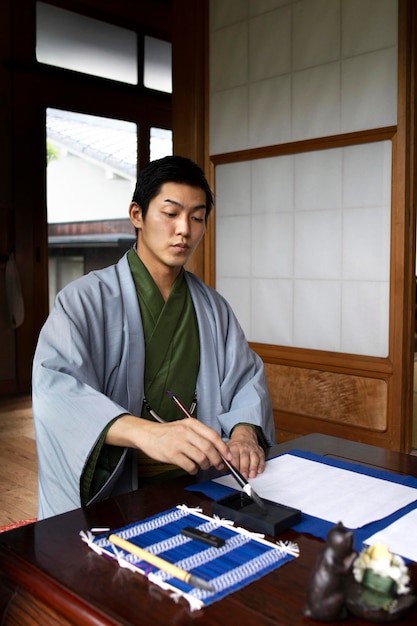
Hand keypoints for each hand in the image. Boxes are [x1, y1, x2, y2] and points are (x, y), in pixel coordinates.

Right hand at [106, 414, 231, 474]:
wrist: (147, 434)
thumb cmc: (168, 432)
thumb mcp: (185, 426)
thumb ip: (200, 435)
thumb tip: (218, 449)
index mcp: (191, 423)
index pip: (213, 436)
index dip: (223, 448)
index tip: (228, 456)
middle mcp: (186, 432)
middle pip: (209, 448)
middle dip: (217, 460)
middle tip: (218, 465)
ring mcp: (178, 443)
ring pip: (201, 458)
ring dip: (206, 465)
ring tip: (204, 466)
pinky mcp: (172, 454)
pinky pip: (189, 466)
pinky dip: (194, 470)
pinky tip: (192, 468)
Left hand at [227, 425, 264, 479]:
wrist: (245, 436)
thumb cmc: (235, 446)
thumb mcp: (227, 449)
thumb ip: (224, 459)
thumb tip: (221, 468)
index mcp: (234, 447)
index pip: (234, 457)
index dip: (234, 466)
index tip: (234, 473)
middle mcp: (244, 448)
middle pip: (244, 458)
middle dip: (244, 468)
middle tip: (244, 476)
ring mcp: (252, 449)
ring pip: (254, 458)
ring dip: (253, 467)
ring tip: (252, 475)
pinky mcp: (260, 451)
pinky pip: (261, 458)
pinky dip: (261, 465)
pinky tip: (259, 471)